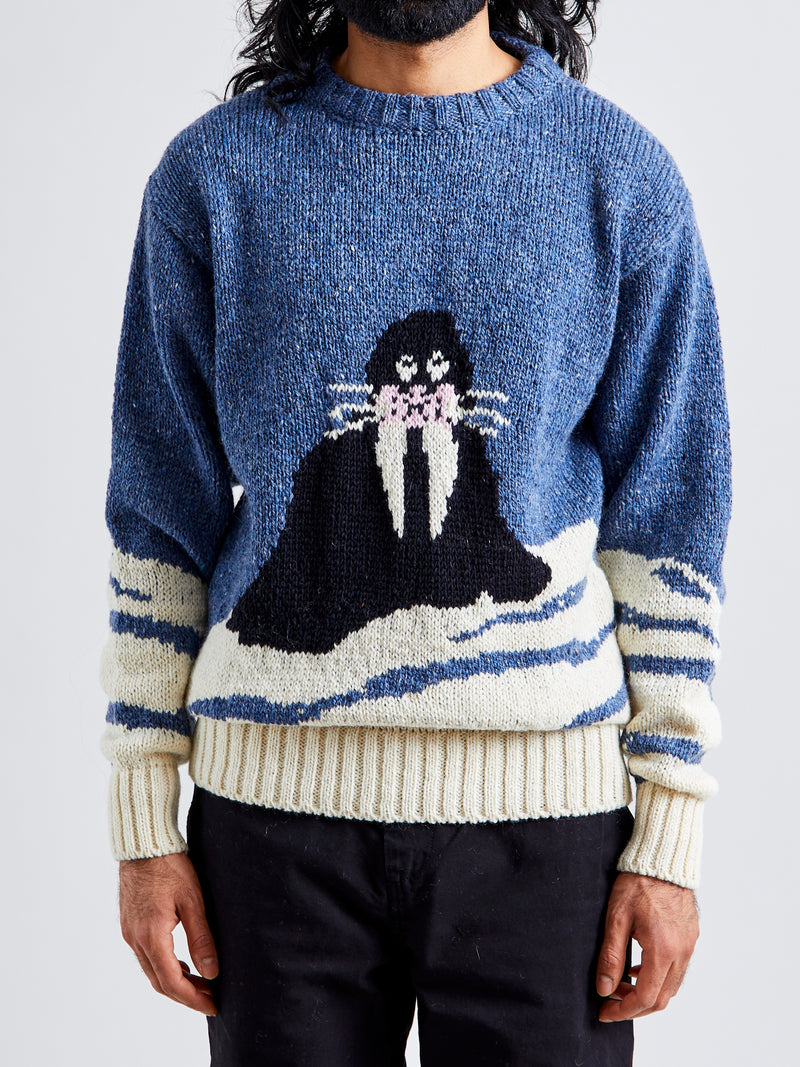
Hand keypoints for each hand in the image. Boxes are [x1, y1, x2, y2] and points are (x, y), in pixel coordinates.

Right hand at [118, 852, 218, 1015]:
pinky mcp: (130, 925)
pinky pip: (146, 956)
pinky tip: (182, 963)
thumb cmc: (170, 866)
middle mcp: (135, 939)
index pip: (171, 982)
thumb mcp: (193, 900)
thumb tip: (212, 971)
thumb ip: (202, 938)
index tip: (213, 1005)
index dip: (193, 998)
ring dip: (175, 982)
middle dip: (186, 995)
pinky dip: (164, 966)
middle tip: (210, 998)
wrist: (144, 844)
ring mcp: (129, 933)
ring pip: (152, 971)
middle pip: (160, 982)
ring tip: (201, 983)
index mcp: (151, 936)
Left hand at [596, 871, 698, 1021]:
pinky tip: (639, 968)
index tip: (605, 1011)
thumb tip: (604, 988)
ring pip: (672, 987)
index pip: (646, 997)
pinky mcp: (691, 937)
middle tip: (611, 1001)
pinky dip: (659, 978)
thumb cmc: (637, 882)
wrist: (662, 858)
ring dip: (648, 994)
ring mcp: (689, 945)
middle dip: (635, 1007)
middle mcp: (682, 952)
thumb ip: (610, 956)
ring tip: (622, 984)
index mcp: (663, 949)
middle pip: (662, 998)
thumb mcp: (616, 918)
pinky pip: (678, 970)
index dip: (624, 1010)